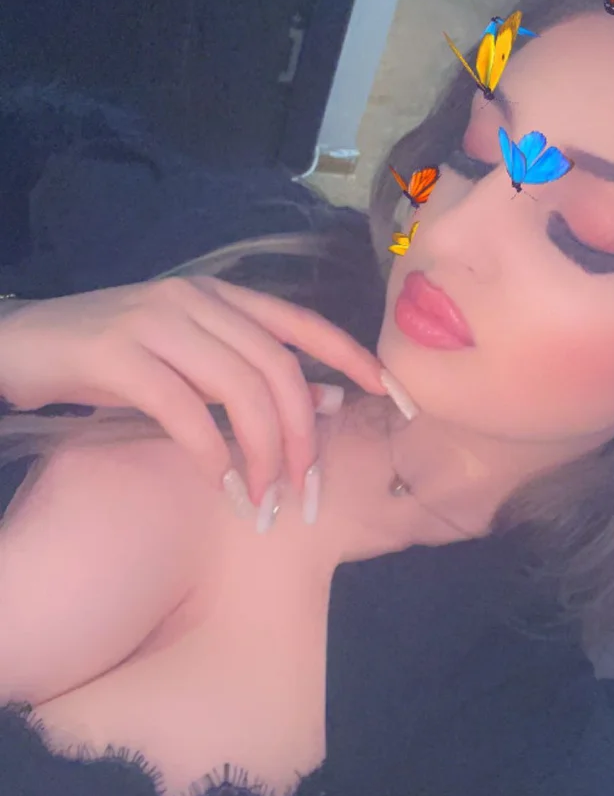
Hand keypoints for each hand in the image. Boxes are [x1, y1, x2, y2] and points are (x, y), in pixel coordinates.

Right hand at [0, 276, 389, 505]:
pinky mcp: (116, 353)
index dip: (353, 358)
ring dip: (262, 453)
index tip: (393, 397)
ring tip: (263, 499)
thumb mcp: (184, 360)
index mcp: (218, 296)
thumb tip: (329, 405)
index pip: (302, 324)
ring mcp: (155, 321)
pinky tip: (219, 485)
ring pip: (239, 389)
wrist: (18, 344)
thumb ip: (245, 374)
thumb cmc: (105, 360)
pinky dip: (210, 453)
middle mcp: (194, 299)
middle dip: (302, 436)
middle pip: (278, 368)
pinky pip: (183, 409)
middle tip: (304, 491)